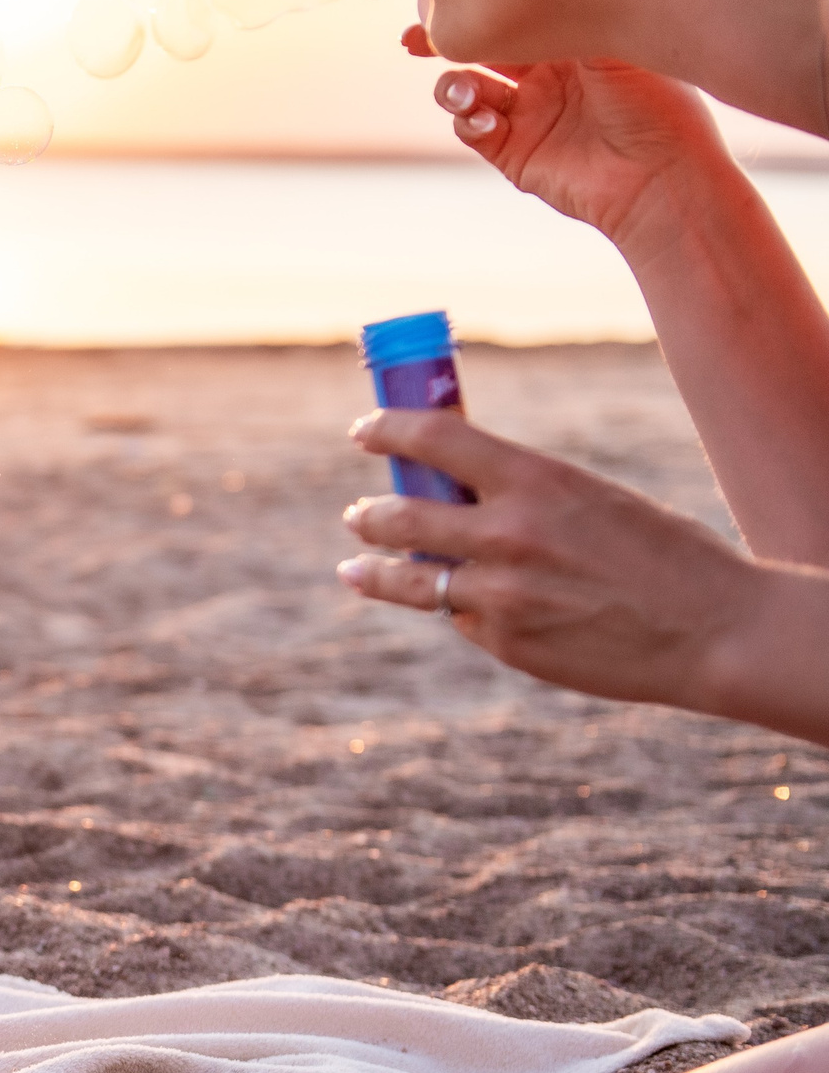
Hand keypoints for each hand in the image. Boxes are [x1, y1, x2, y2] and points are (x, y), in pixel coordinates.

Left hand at [336, 408, 766, 708]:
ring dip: (374, 571)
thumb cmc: (664, 555)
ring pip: (410, 578)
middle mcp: (508, 533)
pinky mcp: (505, 642)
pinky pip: (461, 618)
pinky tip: (466, 610)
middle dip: (369, 514)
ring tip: (356, 567)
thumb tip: (457, 486)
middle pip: (400, 514)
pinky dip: (458, 610)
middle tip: (358, 514)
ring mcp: (501, 592)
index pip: (435, 438)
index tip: (365, 431)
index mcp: (536, 479)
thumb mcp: (591, 498)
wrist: (715, 630)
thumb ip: (523, 494)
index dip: (388, 430)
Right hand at [403, 25, 733, 253]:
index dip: (482, 7)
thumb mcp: (614, 43)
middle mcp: (547, 76)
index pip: (516, 17)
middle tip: (414, 37)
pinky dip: (468, 121)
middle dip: (444, 42)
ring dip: (453, 86)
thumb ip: (560, 16)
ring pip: (466, 90)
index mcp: (574, 44)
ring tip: (464, 93)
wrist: (662, 176)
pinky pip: (472, 130)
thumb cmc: (657, 104)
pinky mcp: (514, 153)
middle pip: (481, 50)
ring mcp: (528, 115)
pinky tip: (487, 120)